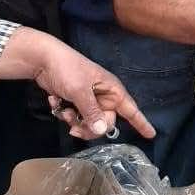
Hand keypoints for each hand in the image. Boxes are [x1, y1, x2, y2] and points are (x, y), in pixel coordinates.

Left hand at [0, 29, 154, 140]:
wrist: (43, 59)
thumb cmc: (67, 69)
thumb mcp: (80, 91)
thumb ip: (91, 112)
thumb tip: (102, 132)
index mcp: (111, 90)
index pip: (130, 109)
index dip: (141, 122)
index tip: (151, 135)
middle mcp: (103, 96)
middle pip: (105, 122)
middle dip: (89, 127)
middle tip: (73, 126)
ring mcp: (88, 99)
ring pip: (88, 122)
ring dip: (74, 121)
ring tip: (63, 111)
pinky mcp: (74, 101)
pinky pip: (75, 116)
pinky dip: (64, 112)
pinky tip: (56, 102)